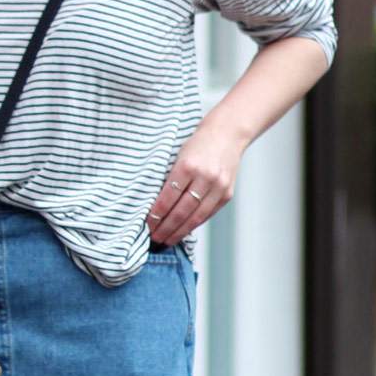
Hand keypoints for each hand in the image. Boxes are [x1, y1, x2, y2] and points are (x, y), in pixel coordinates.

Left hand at [147, 124, 245, 246]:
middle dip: (166, 228)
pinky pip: (208, 214)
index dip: (157, 214)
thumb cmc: (198, 144)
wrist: (227, 134)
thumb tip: (156, 207)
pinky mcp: (227, 194)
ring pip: (195, 217)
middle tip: (154, 239)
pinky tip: (184, 231)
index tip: (147, 225)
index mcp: (188, 165)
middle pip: (181, 210)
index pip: (168, 197)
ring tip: (167, 240)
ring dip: (179, 231)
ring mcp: (218, 187)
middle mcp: (205, 177)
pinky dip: (194, 225)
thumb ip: (171, 179)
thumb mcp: (179, 155)